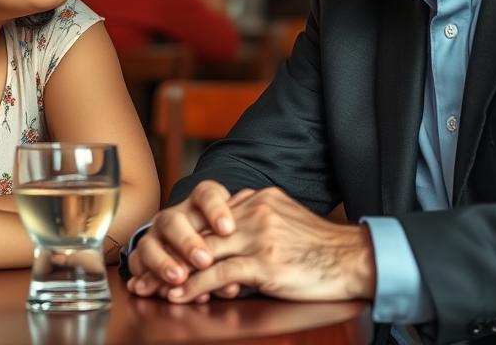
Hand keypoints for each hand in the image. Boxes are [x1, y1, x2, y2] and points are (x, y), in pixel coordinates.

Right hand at [127, 181, 254, 301]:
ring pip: (151, 241)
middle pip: (175, 220)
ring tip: (179, 277)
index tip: (228, 228)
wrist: (192, 257)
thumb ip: (240, 247)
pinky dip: (149, 276)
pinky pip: (139, 263)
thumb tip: (251, 267)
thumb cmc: (227, 249)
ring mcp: (156, 236)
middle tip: (203, 259)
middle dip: (188, 241)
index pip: (207, 195)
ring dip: (164, 261)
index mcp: (200, 205)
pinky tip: (160, 290)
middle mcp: (176, 217)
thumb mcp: (236, 244)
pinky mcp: (142, 255)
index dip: (215, 210)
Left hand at [164, 187, 375, 303]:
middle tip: (141, 272)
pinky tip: (179, 296)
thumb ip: (254, 218)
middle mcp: (252, 211)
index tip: (158, 250)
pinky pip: (219, 274)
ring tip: (150, 288)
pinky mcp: (264, 262)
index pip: (206, 216)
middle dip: (166, 254)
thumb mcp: (284, 219)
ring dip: (172, 274)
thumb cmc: (320, 248)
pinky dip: (194, 286)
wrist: (354, 258)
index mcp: (255, 199)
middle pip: (197, 233)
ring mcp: (258, 236)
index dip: (179, 236)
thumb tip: (228, 230)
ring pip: (202, 254)